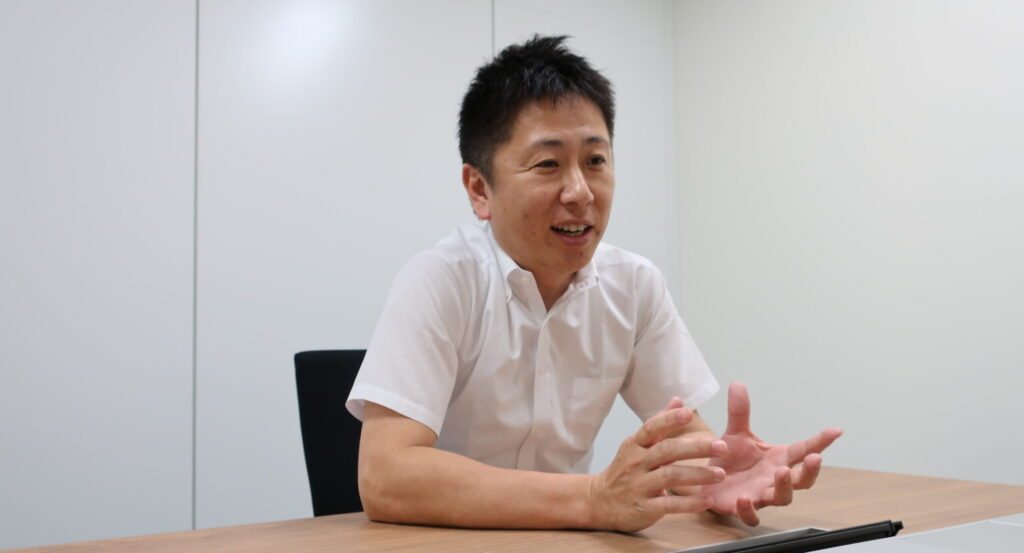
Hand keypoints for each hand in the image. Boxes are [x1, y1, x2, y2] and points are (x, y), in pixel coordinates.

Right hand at [589, 399, 727, 531]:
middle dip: (696, 448)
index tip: (688, 413)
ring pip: (670, 477)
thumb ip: (660, 424)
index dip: (669, 420)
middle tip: (722, 446)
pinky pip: (668, 505)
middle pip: (666, 451)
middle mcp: (636, 463)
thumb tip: (678, 400)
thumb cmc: (625, 469)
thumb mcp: (637, 444)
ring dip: (697, 475)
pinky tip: (706, 501)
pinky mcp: (644, 508)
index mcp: (635, 445)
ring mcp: (638, 485)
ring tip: (721, 475)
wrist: (600, 501)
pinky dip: (688, 504)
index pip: (651, 427)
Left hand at [700, 382, 842, 525]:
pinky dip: (749, 510)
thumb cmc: (730, 459)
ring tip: (782, 473)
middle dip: (810, 470)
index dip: (821, 441)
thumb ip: (739, 412)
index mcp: (778, 458)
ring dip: (785, 486)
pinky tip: (744, 499)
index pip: (804, 449)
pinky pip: (751, 515)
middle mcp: (774, 478)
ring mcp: (761, 494)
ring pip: (783, 498)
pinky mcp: (742, 508)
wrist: (709, 481)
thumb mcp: (735, 433)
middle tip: (814, 458)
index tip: (836, 430)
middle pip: (802, 480)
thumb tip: (737, 384)